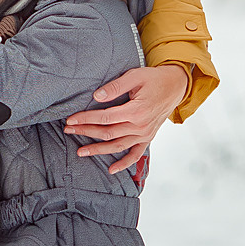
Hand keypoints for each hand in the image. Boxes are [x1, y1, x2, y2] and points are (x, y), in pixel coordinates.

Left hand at [64, 63, 189, 174]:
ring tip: (80, 152)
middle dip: (86, 132)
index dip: (86, 119)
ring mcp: (145, 134)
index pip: (105, 118)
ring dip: (98, 150)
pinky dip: (124, 164)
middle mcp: (140, 126)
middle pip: (108, 133)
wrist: (176, 86)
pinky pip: (136, 155)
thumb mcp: (135, 76)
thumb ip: (115, 87)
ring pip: (117, 146)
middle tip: (68, 130)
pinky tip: (111, 170)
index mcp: (136, 110)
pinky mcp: (148, 138)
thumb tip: (96, 96)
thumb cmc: (154, 79)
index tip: (71, 119)